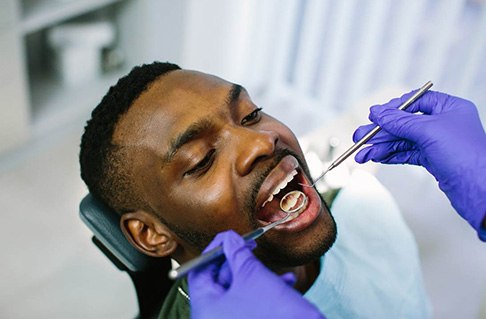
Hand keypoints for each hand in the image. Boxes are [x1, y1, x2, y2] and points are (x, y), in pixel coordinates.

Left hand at [188, 230, 324, 318]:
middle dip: (238, 262)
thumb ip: (237, 252)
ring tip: (274, 268)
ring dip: (257, 275)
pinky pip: (250, 303)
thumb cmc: (274, 314)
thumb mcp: (252, 275)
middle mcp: (213, 318)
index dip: (214, 250)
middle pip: (218, 280)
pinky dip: (265, 290)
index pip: (199, 271)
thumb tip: (229, 239)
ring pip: (238, 290)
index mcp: (205, 309)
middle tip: (250, 246)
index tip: (229, 238)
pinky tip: (285, 282)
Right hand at [353, 91, 485, 238]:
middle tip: (360, 138)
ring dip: (381, 147)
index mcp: (450, 108)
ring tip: (361, 155)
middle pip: (404, 123)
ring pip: (402, 141)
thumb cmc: (465, 155)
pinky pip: (406, 154)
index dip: (394, 108)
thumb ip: (399, 121)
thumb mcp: (428, 131)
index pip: (416, 101)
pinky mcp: (433, 161)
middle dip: (380, 132)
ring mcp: (438, 143)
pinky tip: (375, 158)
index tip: (375, 116)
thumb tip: (377, 112)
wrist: (480, 191)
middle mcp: (444, 124)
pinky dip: (390, 156)